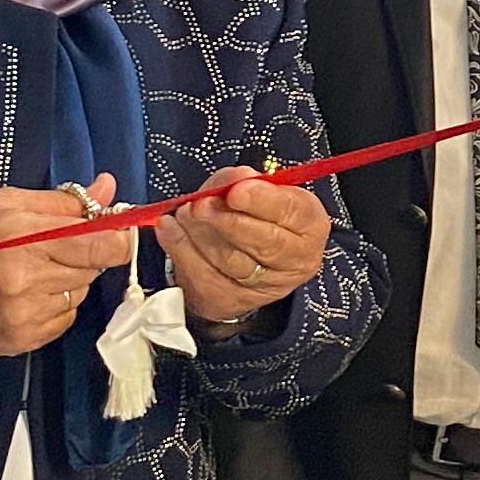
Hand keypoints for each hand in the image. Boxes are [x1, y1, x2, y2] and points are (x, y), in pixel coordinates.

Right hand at [0, 182, 134, 362]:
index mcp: (21, 236)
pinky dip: (52, 304)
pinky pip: (63, 318)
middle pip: (93, 267)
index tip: (111, 227)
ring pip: (78, 292)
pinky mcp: (19, 341)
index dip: (117, 235)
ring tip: (27, 268)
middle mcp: (25, 279)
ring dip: (65, 279)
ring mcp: (23, 316)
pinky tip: (22, 293)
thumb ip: (60, 201)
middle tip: (48, 244)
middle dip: (82, 252)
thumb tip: (108, 188)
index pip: (103, 244)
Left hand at [163, 175, 329, 331]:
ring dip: (201, 233)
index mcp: (309, 225)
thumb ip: (246, 182)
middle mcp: (296, 260)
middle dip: (229, 221)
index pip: (292, 212)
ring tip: (185, 212)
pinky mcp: (233, 300)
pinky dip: (181, 249)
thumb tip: (234, 179)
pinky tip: (169, 228)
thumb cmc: (259, 216)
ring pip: (232, 261)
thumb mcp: (261, 191)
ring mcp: (266, 286)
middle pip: (266, 242)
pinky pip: (205, 276)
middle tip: (202, 204)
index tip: (235, 191)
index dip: (262, 201)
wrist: (248, 260)